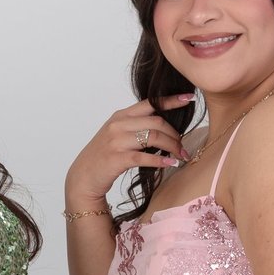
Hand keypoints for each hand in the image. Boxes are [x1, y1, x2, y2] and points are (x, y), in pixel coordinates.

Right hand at [63, 94, 195, 210]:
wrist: (84, 176)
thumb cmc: (104, 156)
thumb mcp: (117, 134)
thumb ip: (135, 126)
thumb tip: (164, 126)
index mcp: (120, 116)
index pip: (150, 103)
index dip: (171, 100)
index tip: (188, 98)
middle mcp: (118, 125)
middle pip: (156, 122)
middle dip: (175, 134)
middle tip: (183, 146)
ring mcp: (116, 141)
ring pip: (154, 137)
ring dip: (172, 147)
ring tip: (181, 156)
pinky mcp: (117, 159)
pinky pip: (144, 157)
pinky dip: (161, 161)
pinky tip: (170, 164)